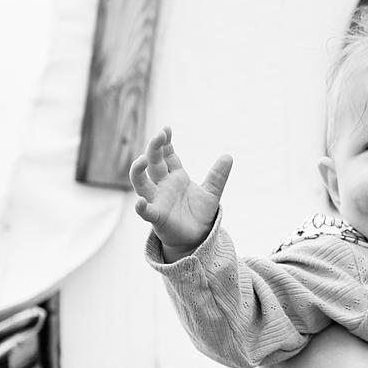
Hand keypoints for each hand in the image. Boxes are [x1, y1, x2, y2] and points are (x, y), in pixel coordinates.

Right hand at [129, 127, 232, 260]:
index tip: (167, 129)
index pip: (167, 155)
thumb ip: (218, 176)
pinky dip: (141, 207)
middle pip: (154, 163)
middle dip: (154, 148)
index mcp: (175, 176)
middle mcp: (163, 185)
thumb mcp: (212, 193)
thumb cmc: (199, 214)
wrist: (196, 237)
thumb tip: (229, 156)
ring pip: (141, 183)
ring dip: (138, 171)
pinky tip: (140, 202)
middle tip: (159, 135)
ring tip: (142, 159)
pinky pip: (146, 211)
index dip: (165, 142)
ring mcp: (157, 200)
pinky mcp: (157, 217)